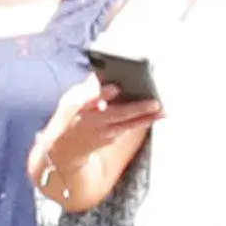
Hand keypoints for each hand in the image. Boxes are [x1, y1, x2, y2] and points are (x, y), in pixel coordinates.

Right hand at [32, 73, 161, 200]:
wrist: (62, 151)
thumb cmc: (68, 118)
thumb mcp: (69, 101)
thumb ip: (84, 88)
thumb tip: (96, 74)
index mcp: (78, 107)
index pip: (91, 98)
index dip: (102, 94)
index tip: (116, 88)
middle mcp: (91, 121)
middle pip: (118, 114)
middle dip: (137, 109)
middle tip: (155, 103)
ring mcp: (101, 133)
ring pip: (128, 125)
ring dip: (146, 119)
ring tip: (163, 112)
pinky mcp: (109, 140)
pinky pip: (128, 129)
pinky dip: (141, 123)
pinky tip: (153, 117)